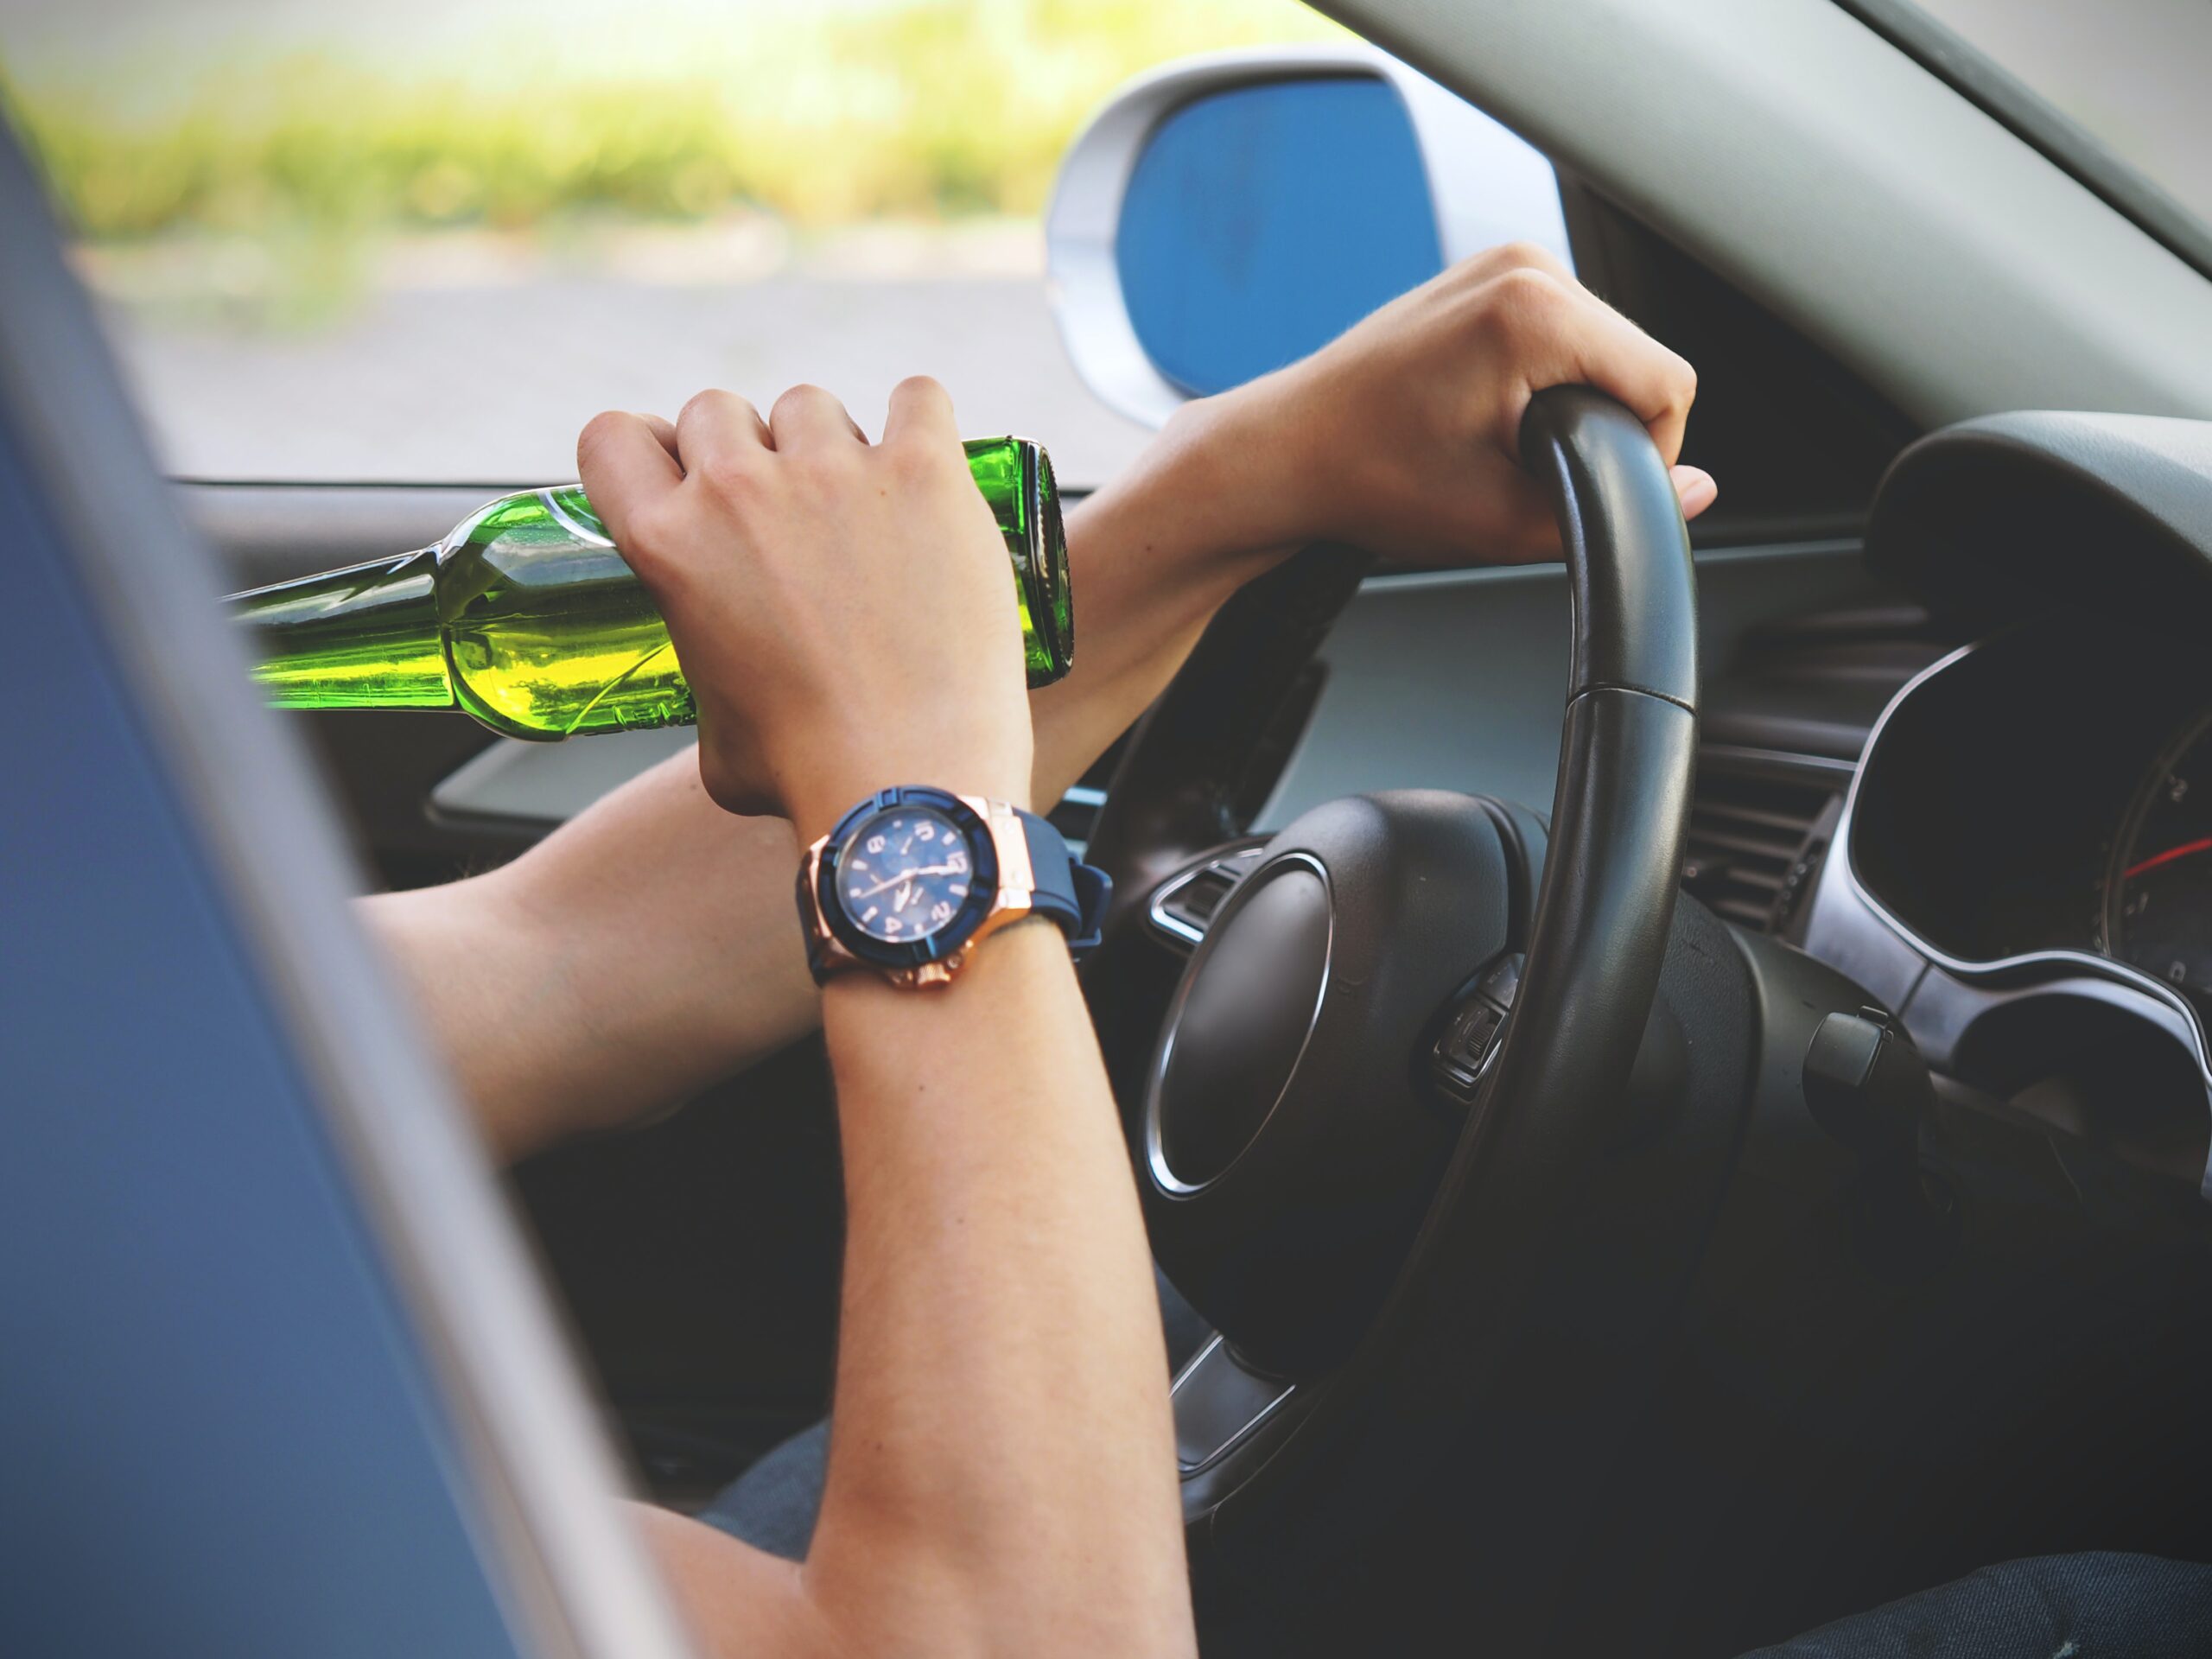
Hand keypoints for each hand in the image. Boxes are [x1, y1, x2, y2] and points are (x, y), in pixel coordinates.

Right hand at [575, 379, 1033, 841]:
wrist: (910, 779)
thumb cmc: (808, 773)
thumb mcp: (710, 728)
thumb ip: (708, 666)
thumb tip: (732, 677)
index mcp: (668, 544)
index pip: (613, 437)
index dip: (650, 450)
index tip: (684, 475)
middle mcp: (739, 490)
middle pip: (717, 410)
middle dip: (747, 453)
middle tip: (789, 516)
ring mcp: (833, 471)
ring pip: (811, 405)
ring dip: (830, 445)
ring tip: (867, 514)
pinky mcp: (924, 471)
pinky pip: (918, 397)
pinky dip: (921, 424)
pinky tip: (928, 471)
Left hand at [1186, 241, 1715, 565]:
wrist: (1287, 454)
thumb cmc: (1369, 478)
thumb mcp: (1504, 520)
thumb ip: (1616, 510)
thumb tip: (1696, 493)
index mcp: (1536, 310)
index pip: (1668, 382)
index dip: (1650, 453)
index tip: (1588, 487)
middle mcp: (1525, 267)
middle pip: (1639, 358)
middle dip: (1606, 424)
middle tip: (1526, 470)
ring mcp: (1504, 263)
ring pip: (1604, 346)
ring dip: (1576, 401)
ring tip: (1498, 443)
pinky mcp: (1487, 276)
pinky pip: (1563, 331)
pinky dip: (1547, 378)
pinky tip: (1488, 413)